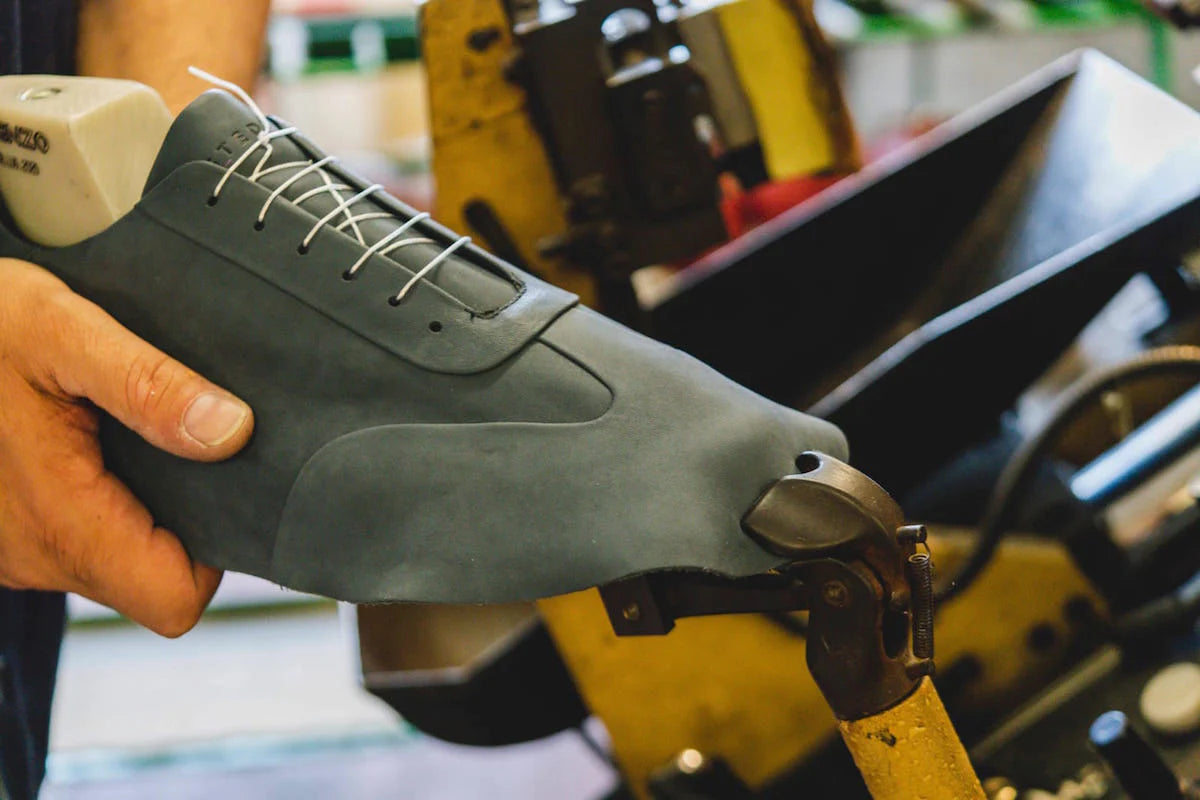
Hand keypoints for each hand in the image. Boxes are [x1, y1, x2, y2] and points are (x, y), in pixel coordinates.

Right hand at [0, 258, 253, 635]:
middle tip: (182, 441)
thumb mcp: (60, 330)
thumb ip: (149, 385)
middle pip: (147, 580)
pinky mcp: (2, 529)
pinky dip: (99, 496)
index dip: (212, 555)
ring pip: (111, 558)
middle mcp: (30, 554)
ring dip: (139, 507)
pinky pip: (73, 534)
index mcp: (57, 523)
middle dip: (181, 521)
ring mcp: (12, 547)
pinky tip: (92, 437)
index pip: (172, 601)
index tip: (218, 483)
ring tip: (134, 432)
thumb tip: (233, 431)